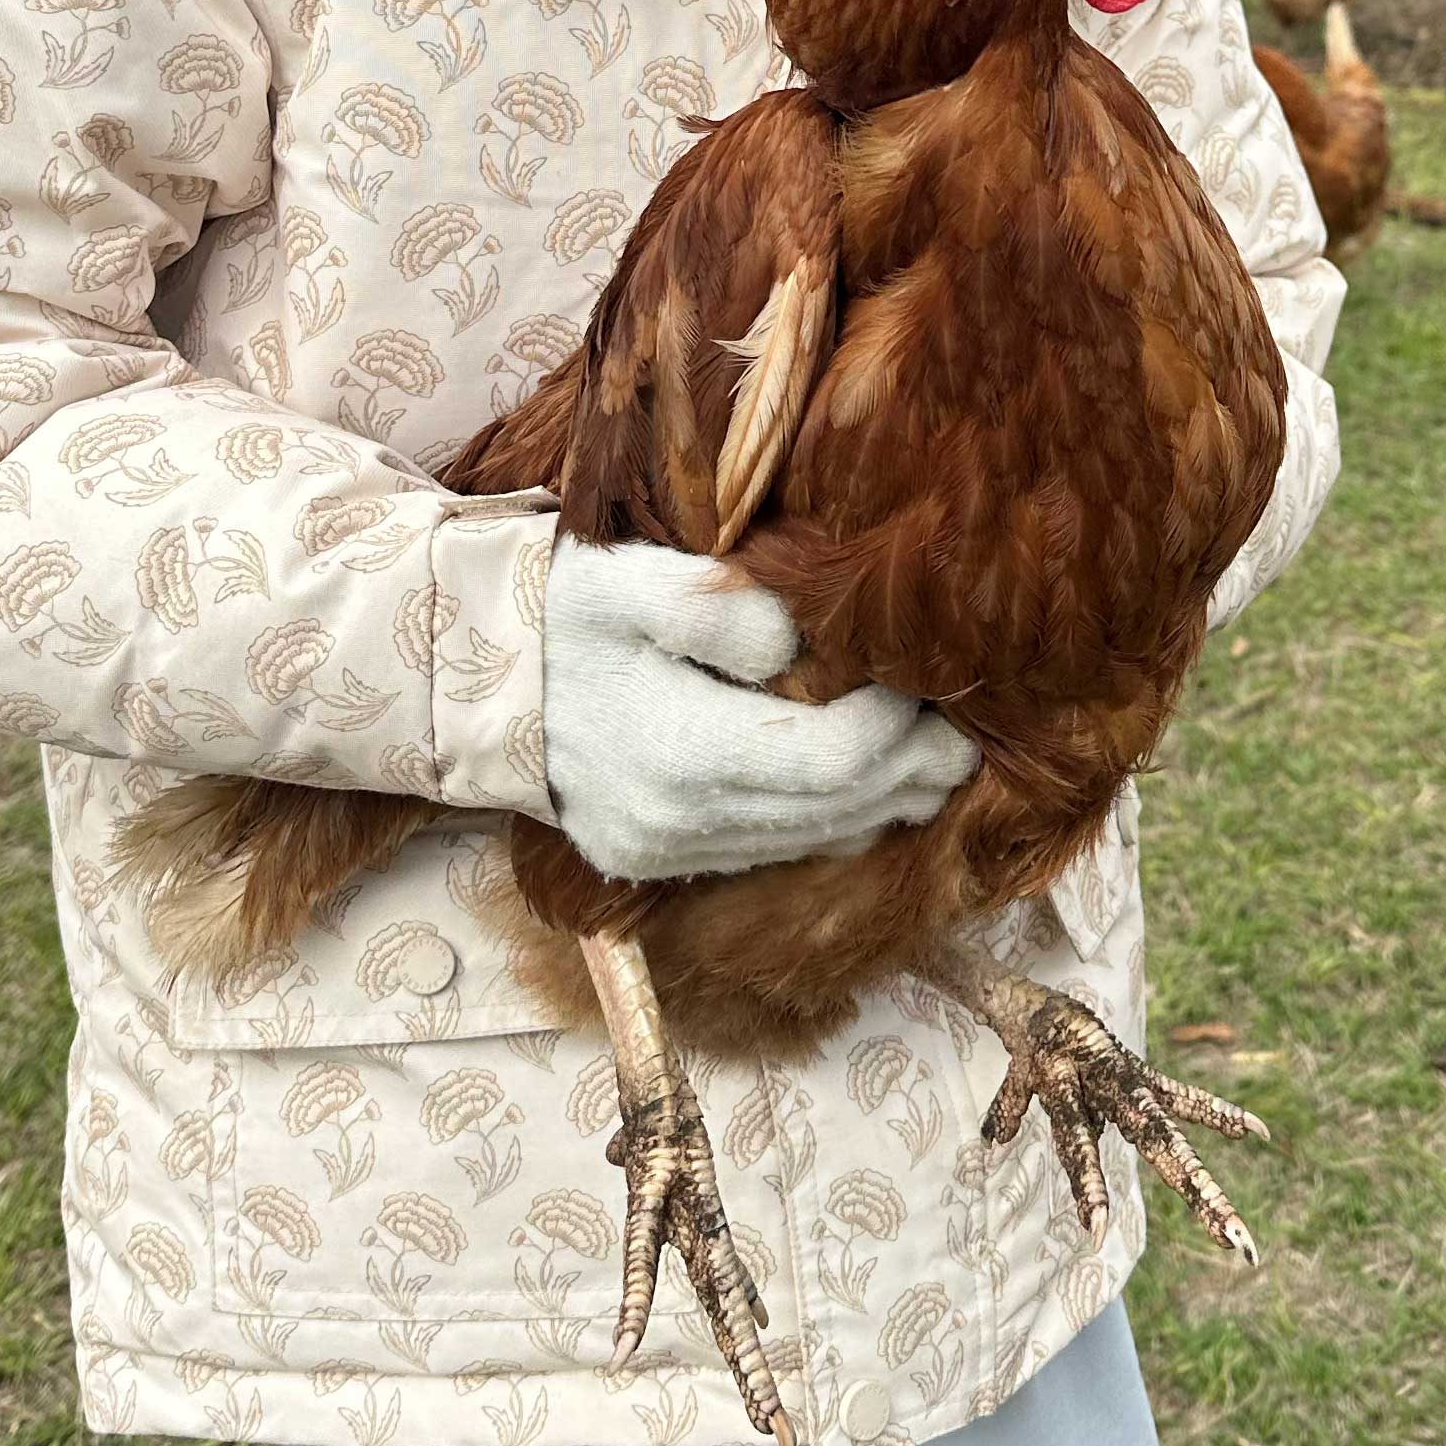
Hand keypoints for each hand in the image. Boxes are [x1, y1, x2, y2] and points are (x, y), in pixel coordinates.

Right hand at [540, 534, 976, 884]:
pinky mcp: (663, 864)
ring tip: (937, 762)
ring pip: (812, 842)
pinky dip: (833, 824)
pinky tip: (868, 791)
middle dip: (911, 771)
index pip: (831, 760)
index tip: (920, 678)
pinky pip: (774, 854)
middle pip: (836, 810)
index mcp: (678, 751)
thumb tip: (799, 640)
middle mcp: (679, 824)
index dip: (895, 726)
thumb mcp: (625, 581)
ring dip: (884, 804)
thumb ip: (716, 604)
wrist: (480, 684)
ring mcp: (669, 855)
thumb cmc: (563, 616)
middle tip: (965, 733)